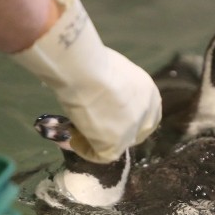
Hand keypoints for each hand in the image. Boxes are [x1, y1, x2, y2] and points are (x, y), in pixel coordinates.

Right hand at [13, 0, 160, 162]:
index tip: (104, 119)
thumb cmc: (89, 60)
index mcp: (148, 91)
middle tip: (87, 130)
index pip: (146, 114)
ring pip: (113, 144)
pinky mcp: (116, 146)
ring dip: (92, 138)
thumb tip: (85, 74)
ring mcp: (132, 132)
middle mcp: (147, 113)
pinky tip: (67, 136)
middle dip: (112, 134)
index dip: (127, 120)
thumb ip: (107, 79)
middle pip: (134, 134)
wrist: (85, 70)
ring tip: (70, 128)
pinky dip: (81, 148)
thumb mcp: (107, 66)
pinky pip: (98, 155)